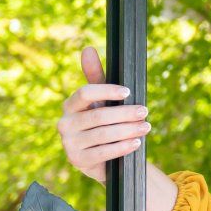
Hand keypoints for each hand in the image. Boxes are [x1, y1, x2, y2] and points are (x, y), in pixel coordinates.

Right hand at [57, 46, 152, 182]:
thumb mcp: (102, 100)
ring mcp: (69, 144)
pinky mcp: (77, 161)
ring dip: (128, 129)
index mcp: (69, 106)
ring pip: (103, 134)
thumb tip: (87, 49)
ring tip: (146, 127)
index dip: (107, 91)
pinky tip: (136, 143)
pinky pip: (103, 152)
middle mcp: (64, 124)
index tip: (128, 92)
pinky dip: (122, 147)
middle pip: (98, 115)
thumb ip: (95, 76)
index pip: (85, 93)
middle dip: (125, 113)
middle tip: (144, 111)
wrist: (104, 157)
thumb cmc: (103, 121)